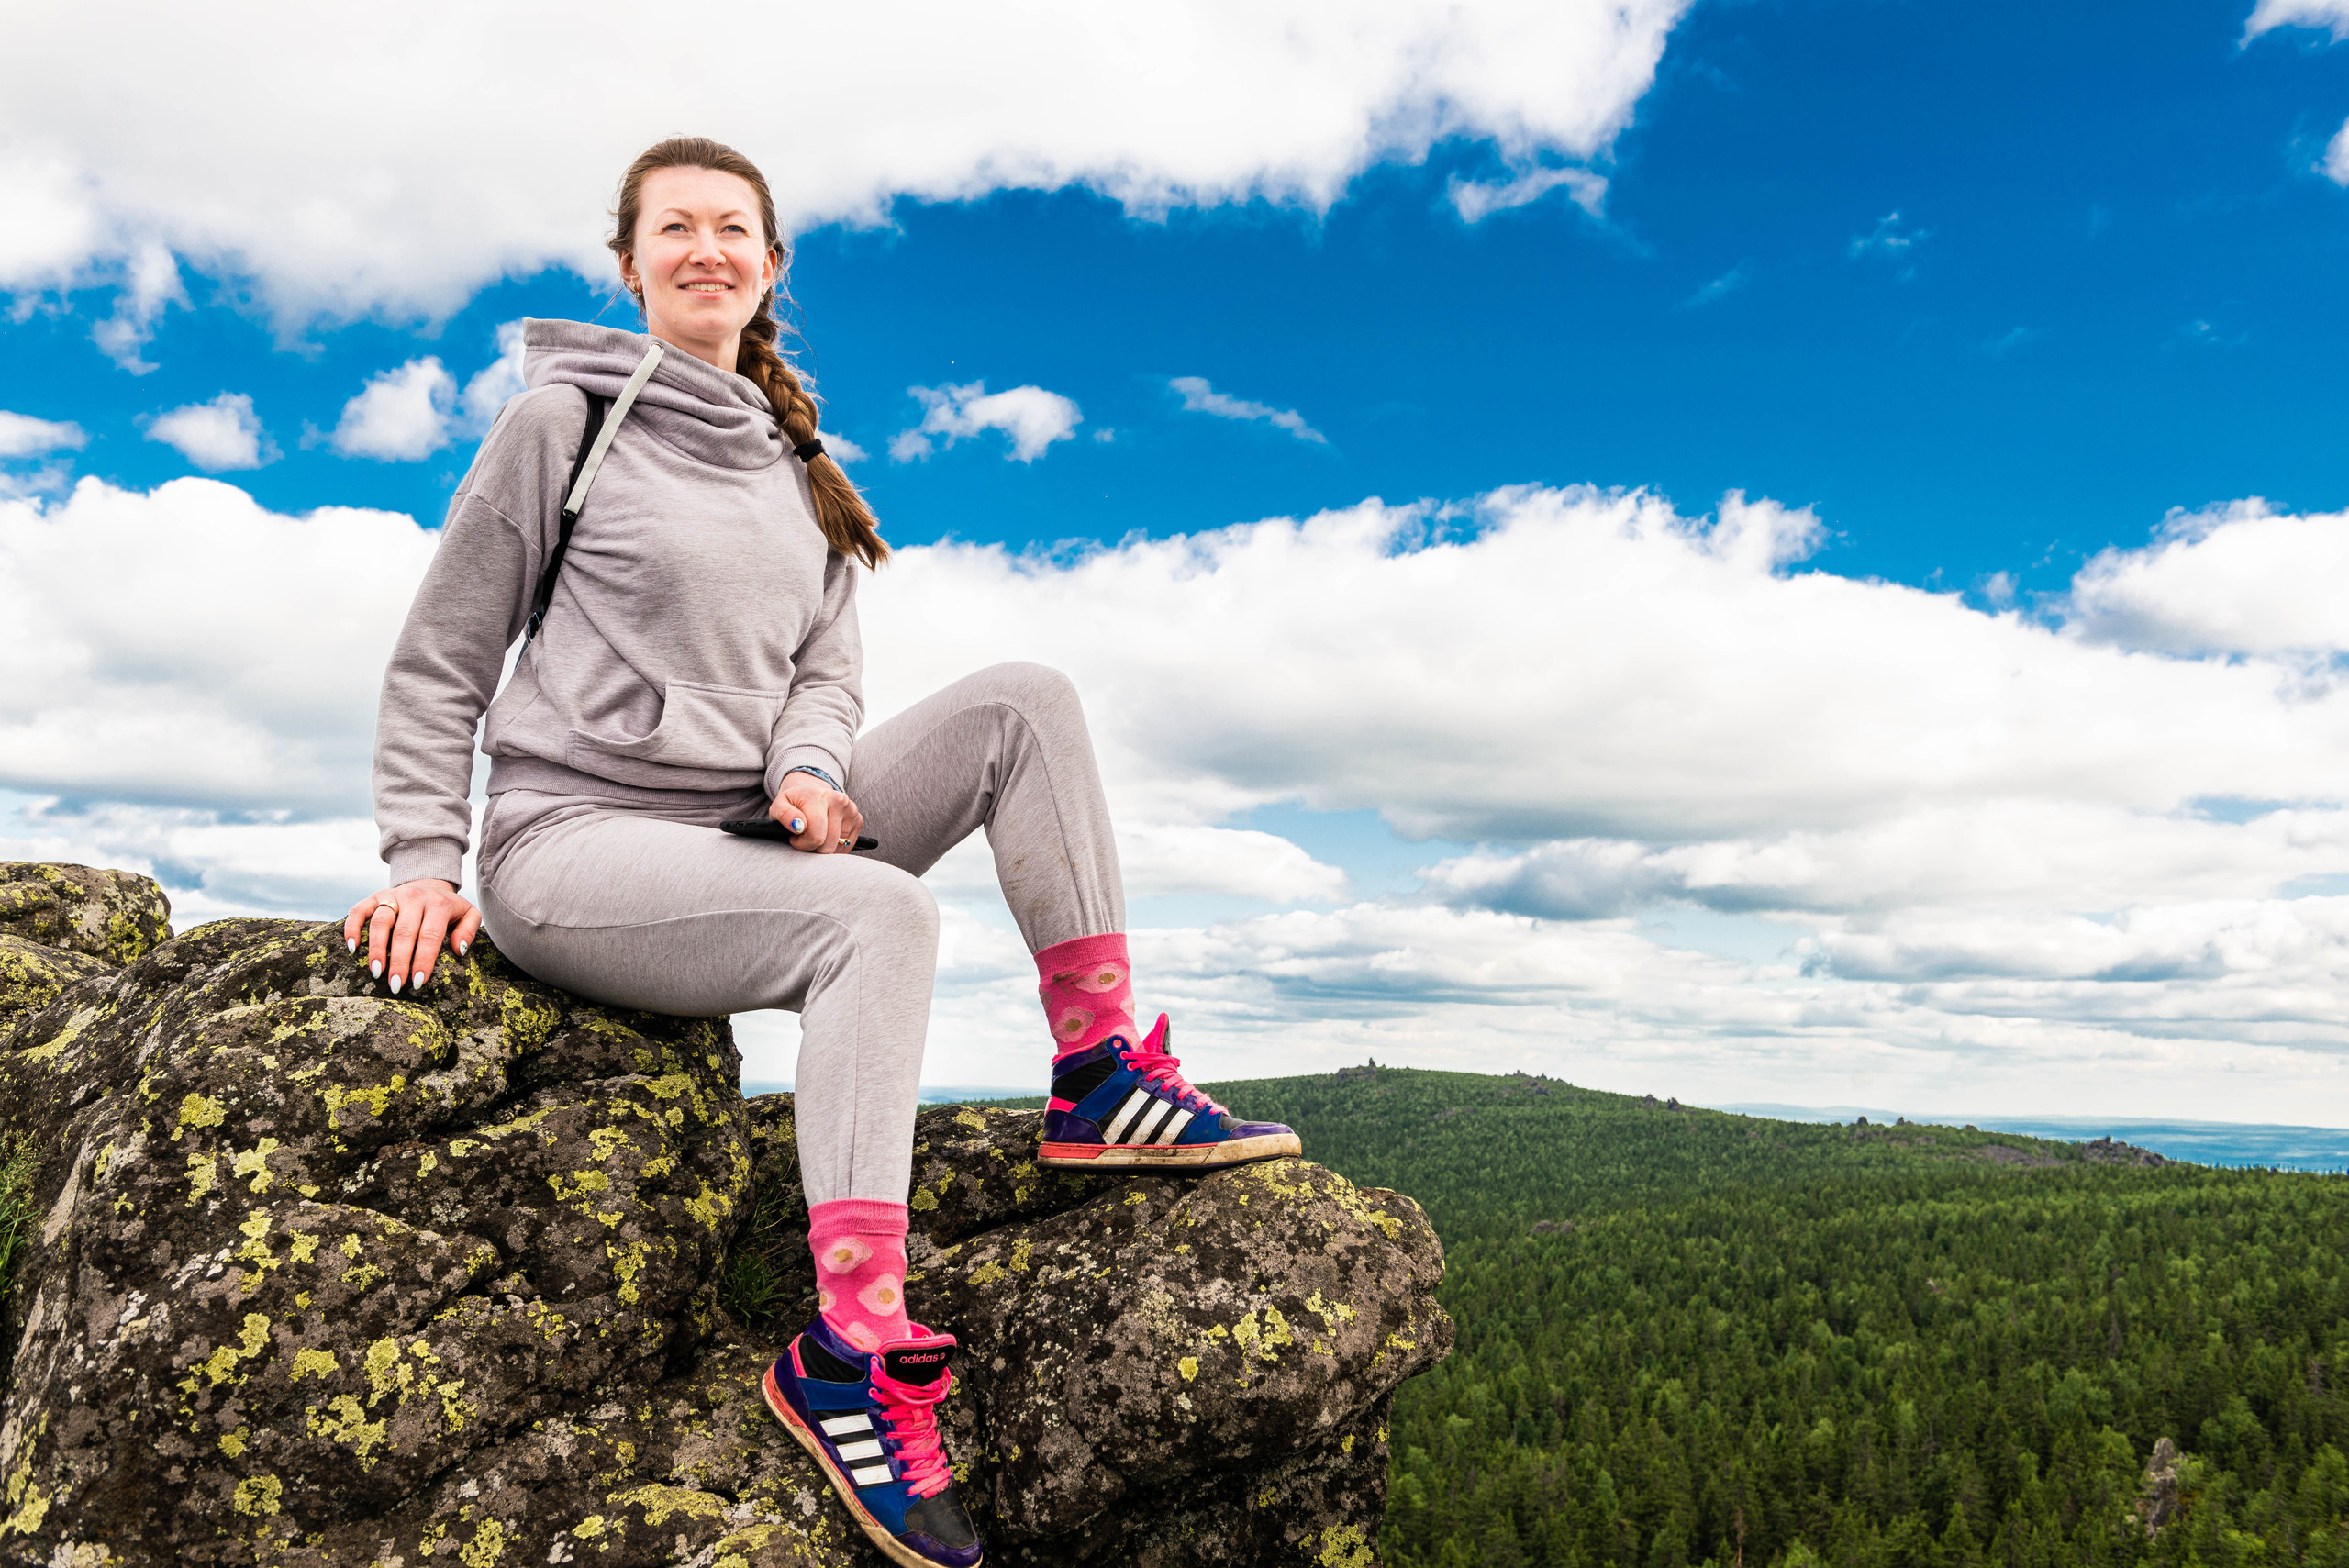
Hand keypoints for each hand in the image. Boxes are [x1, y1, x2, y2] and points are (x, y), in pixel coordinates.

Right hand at [341, 879, 480, 993]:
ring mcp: (393, 896)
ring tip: (376, 972)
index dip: (423, 959)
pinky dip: (352, 927)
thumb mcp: (468, 914)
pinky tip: (352, 948)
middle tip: (395, 985)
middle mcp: (414, 898)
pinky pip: (359, 910)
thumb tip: (459, 950)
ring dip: (376, 949)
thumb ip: (469, 930)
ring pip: (380, 922)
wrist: (429, 883)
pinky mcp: (375, 896)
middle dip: (399, 961)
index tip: (418, 981)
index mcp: (438, 904)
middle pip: (404, 932)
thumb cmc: (448, 908)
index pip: (430, 935)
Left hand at [772, 773, 864, 853]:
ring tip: (815, 834)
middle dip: (813, 848)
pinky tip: (826, 835)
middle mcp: (840, 801)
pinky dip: (835, 846)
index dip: (802, 845)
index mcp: (820, 797)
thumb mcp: (779, 805)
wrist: (811, 791)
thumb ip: (783, 815)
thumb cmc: (794, 803)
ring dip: (823, 848)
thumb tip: (798, 826)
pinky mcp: (858, 820)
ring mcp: (852, 810)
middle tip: (804, 837)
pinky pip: (846, 847)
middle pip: (828, 846)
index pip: (816, 837)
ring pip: (837, 849)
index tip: (794, 838)